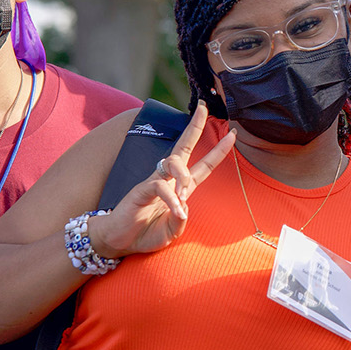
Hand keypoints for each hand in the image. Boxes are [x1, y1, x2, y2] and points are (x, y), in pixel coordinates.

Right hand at [89, 102, 234, 258]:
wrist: (118, 241)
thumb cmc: (145, 234)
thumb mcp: (171, 231)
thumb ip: (180, 221)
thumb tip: (184, 208)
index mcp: (180, 189)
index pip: (202, 165)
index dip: (218, 151)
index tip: (232, 134)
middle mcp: (168, 181)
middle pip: (184, 147)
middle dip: (195, 127)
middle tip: (204, 108)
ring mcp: (154, 182)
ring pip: (173, 162)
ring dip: (184, 175)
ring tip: (184, 194)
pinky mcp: (141, 190)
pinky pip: (159, 186)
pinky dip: (171, 199)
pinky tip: (177, 211)